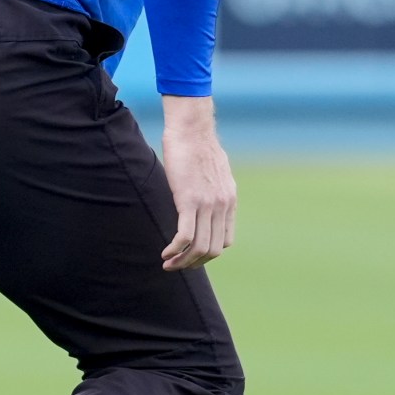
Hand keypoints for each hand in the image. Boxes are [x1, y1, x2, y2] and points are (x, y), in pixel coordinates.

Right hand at [159, 95, 234, 270]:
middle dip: (194, 263)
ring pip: (199, 247)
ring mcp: (207, 204)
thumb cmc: (198, 146)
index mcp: (230, 201)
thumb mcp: (216, 172)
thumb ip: (215, 190)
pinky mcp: (189, 200)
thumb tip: (208, 196)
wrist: (192, 129)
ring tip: (168, 263)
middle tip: (178, 265)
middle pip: (213, 250)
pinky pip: (185, 235)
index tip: (192, 254)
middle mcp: (222, 206)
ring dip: (183, 261)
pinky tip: (165, 253)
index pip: (226, 241)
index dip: (209, 253)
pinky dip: (175, 249)